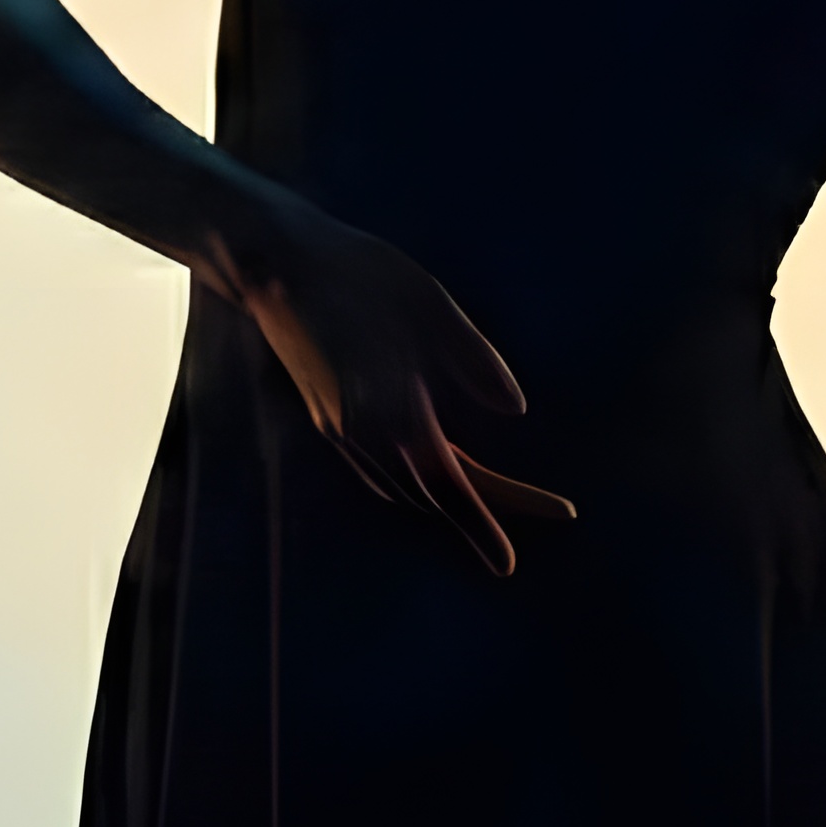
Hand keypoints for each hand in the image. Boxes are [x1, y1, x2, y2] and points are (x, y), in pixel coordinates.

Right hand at [216, 202, 575, 574]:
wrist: (273, 260)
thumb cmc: (356, 271)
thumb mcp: (430, 304)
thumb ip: (474, 358)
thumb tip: (516, 408)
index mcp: (395, 411)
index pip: (451, 487)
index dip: (487, 524)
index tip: (510, 566)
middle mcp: (363, 433)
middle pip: (433, 495)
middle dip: (488, 510)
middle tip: (552, 508)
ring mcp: (339, 429)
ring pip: (402, 487)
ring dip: (452, 497)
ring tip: (505, 495)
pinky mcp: (327, 416)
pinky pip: (379, 467)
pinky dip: (417, 477)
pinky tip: (438, 464)